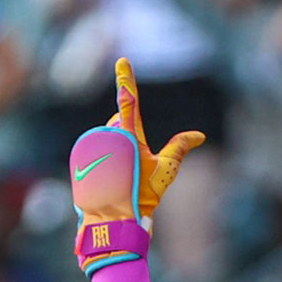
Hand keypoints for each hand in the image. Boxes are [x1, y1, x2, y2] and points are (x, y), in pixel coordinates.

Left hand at [106, 57, 205, 222]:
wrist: (112, 220)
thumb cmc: (140, 197)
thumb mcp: (165, 171)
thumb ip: (180, 148)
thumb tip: (199, 136)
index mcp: (130, 136)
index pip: (129, 102)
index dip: (127, 80)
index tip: (123, 62)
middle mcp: (109, 137)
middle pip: (120, 123)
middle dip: (128, 135)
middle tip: (134, 162)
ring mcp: (93, 146)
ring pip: (108, 135)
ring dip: (117, 147)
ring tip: (122, 172)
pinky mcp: (82, 156)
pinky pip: (95, 147)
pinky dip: (104, 156)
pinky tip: (109, 175)